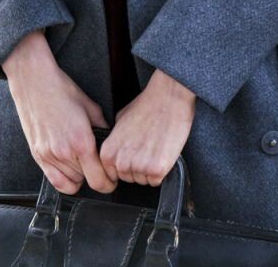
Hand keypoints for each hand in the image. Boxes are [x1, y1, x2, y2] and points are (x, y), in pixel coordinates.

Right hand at [3, 31, 116, 195]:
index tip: (112, 179)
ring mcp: (49, 156)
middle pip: (87, 181)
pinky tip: (70, 168)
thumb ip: (103, 128)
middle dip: (96, 175)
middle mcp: (65, 152)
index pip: (99, 180)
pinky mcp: (38, 156)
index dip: (110, 183)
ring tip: (83, 160)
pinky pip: (55, 182)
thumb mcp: (91, 107)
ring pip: (72, 182)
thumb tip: (111, 143)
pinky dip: (66, 180)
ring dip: (81, 175)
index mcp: (81, 141)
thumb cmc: (62, 90)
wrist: (35, 82)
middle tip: (98, 163)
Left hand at [99, 69, 196, 186]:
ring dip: (149, 169)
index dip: (124, 165)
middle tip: (146, 147)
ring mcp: (139, 167)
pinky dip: (161, 171)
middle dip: (137, 167)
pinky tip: (162, 152)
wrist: (168, 98)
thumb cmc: (147, 105)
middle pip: (128, 178)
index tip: (132, 156)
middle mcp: (121, 162)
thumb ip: (114, 139)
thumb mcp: (120, 119)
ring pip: (143, 180)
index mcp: (108, 151)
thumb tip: (115, 149)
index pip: (112, 174)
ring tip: (155, 146)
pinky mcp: (157, 170)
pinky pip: (156, 181)